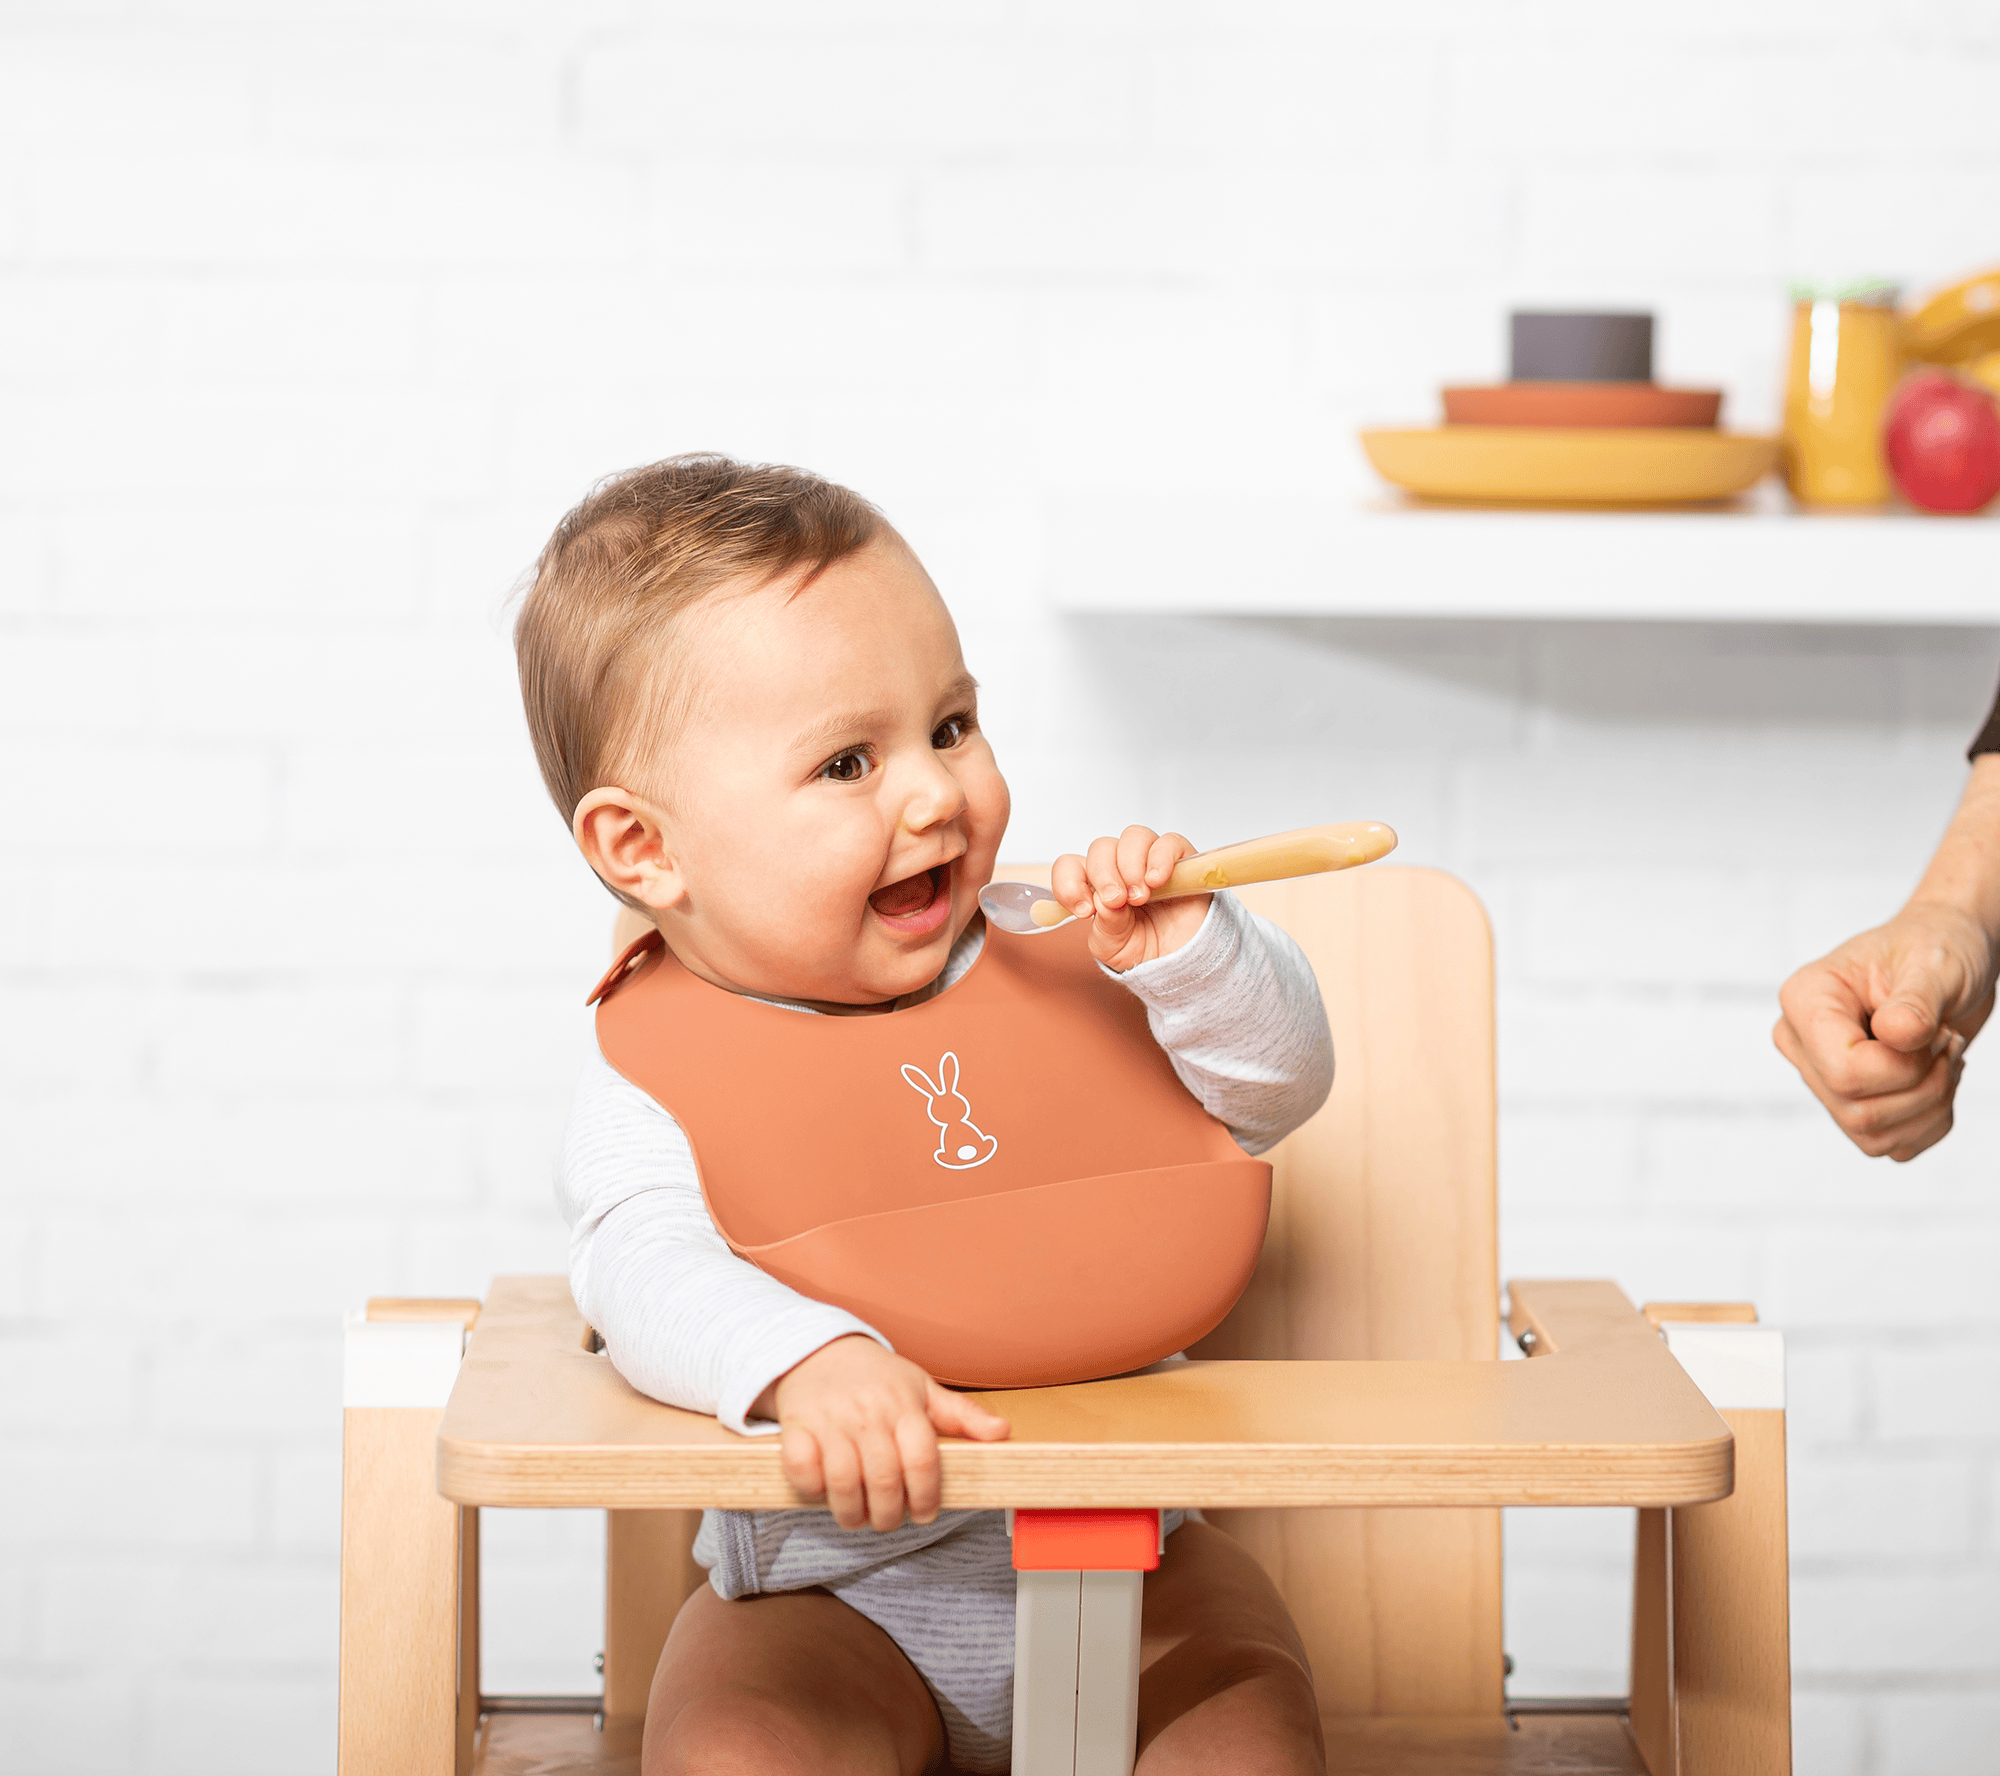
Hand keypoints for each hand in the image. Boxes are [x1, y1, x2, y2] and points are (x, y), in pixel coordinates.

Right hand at [752, 1335, 1010, 1531]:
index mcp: (904, 1405)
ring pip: (842, 1482)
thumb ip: (961, 1414)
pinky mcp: (796, 1426)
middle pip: (884, 1480)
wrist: (818, 1349)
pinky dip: (811, 1489)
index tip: (924, 1514)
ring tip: (858, 1517)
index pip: (923, 1461)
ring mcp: (830, 1419)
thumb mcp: (922, 1387)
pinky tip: (822, 1492)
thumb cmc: (876, 1377)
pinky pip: (801, 1468)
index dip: (927, 1497)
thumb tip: (1003, 1432)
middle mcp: (868, 1413)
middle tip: (889, 1521)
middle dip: (889, 1515)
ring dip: (851, 1512)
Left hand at [1051, 825, 1211, 971]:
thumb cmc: (1140, 949)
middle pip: (1101, 847)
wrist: (1178, 961)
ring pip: (1133, 837)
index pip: (1070, 865)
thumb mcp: (1111, 946)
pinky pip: (1169, 842)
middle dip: (1103, 874)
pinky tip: (1156, 881)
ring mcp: (1149, 860)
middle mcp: (1120, 866)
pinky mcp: (1180, 860)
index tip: (1084, 910)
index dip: (1070, 882)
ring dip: (1131, 866)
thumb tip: (1106, 901)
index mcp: (1094, 885)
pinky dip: (1160, 859)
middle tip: (1116, 901)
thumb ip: (1105, 924)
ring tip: (1140, 896)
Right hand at [1773, 900, 1996, 1160]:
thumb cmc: (1936, 949)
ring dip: (1931, 1107)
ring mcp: (1822, 1078)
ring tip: (1944, 1058)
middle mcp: (1802, 1044)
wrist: (1949, 961)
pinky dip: (1929, 1123)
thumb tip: (1895, 1035)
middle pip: (1857, 1112)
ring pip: (1872, 1136)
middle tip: (1948, 1042)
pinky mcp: (1851, 1102)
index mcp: (1804, 1001)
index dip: (1903, 1067)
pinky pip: (1889, 1146)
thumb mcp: (1936, 964)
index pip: (1844, 1072)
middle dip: (1925, 1088)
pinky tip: (1937, 1079)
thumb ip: (1916, 1000)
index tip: (1933, 1029)